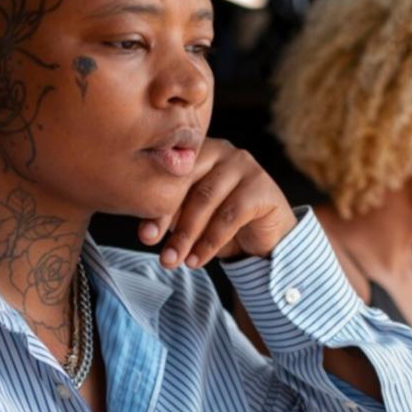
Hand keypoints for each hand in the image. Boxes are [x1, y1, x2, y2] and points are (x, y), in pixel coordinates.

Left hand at [138, 138, 297, 267]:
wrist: (266, 238)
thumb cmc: (222, 223)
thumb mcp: (190, 217)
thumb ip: (170, 215)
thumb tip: (146, 233)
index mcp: (197, 150)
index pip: (170, 174)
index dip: (156, 207)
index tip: (146, 236)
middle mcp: (220, 150)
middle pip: (186, 183)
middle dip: (170, 222)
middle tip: (161, 253)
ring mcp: (244, 165)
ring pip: (206, 200)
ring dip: (188, 235)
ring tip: (176, 260)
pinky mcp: (262, 186)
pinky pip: (230, 215)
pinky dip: (210, 242)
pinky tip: (198, 259)